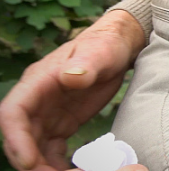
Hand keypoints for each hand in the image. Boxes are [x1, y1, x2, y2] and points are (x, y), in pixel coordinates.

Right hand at [0, 10, 144, 170]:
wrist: (118, 47)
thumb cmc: (107, 45)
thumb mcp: (100, 52)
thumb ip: (86, 64)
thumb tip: (70, 76)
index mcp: (39, 81)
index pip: (13, 113)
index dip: (15, 139)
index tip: (28, 161)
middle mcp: (37, 101)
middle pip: (21, 137)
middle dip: (30, 160)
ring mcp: (48, 115)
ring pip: (35, 147)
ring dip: (43, 166)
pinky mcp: (62, 125)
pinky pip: (51, 150)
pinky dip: (56, 165)